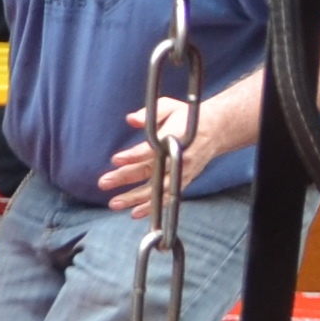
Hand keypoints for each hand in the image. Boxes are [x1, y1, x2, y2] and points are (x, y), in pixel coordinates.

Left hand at [97, 88, 238, 213]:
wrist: (215, 130)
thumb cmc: (187, 118)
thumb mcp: (169, 107)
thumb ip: (149, 114)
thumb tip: (131, 119)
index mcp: (175, 138)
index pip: (152, 149)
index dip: (134, 155)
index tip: (115, 160)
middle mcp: (179, 158)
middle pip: (151, 171)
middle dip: (126, 178)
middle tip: (104, 182)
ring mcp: (182, 172)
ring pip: (158, 189)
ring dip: (135, 198)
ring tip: (115, 203)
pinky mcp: (183, 181)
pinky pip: (167, 197)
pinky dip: (152, 207)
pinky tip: (135, 213)